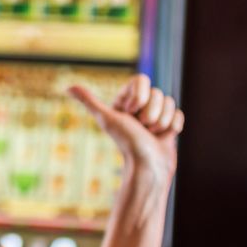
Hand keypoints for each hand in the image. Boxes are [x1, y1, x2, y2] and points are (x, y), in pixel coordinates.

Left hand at [68, 74, 183, 184]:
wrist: (148, 166)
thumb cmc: (126, 142)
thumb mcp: (107, 119)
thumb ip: (90, 101)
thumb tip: (69, 87)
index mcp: (124, 101)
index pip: (141, 80)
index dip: (139, 96)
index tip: (130, 112)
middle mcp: (139, 107)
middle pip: (157, 92)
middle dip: (150, 113)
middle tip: (141, 128)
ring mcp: (155, 115)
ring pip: (169, 102)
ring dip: (161, 121)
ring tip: (150, 135)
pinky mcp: (169, 124)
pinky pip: (178, 113)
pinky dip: (172, 127)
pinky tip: (162, 137)